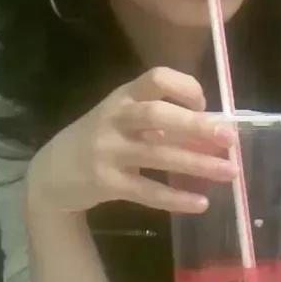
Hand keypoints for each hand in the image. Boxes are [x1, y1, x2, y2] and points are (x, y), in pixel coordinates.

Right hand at [26, 67, 236, 216]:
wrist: (51, 174)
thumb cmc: (99, 139)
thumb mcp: (121, 118)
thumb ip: (159, 120)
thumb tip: (211, 130)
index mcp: (123, 96)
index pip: (157, 78)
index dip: (186, 87)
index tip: (205, 105)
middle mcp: (115, 119)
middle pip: (158, 114)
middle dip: (196, 125)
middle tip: (229, 138)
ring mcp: (109, 151)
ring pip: (158, 155)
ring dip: (197, 164)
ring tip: (230, 172)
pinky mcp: (107, 183)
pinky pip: (147, 190)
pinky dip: (176, 198)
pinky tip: (200, 203)